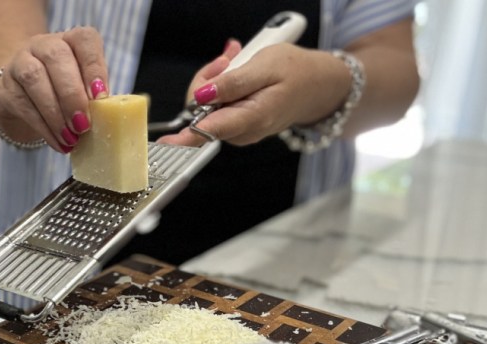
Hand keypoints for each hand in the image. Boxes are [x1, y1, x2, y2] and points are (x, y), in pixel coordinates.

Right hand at [0, 27, 108, 152]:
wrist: (23, 97)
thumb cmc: (63, 92)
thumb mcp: (82, 89)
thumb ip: (94, 96)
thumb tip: (107, 117)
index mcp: (70, 41)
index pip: (84, 40)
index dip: (93, 67)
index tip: (101, 96)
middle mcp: (43, 45)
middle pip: (56, 57)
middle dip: (72, 94)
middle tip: (83, 124)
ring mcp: (20, 63)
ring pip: (34, 78)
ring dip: (55, 113)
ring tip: (71, 138)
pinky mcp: (5, 88)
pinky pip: (23, 104)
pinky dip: (43, 127)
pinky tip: (58, 142)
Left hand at [158, 42, 350, 146]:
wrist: (320, 86)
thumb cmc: (298, 73)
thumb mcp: (267, 66)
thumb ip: (233, 83)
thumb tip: (202, 96)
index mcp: (251, 119)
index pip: (209, 130)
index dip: (184, 134)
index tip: (166, 142)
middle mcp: (241, 131)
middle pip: (202, 112)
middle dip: (207, 81)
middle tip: (228, 59)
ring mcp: (238, 130)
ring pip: (206, 107)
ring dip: (215, 81)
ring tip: (237, 61)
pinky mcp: (236, 123)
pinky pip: (216, 107)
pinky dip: (222, 87)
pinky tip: (238, 74)